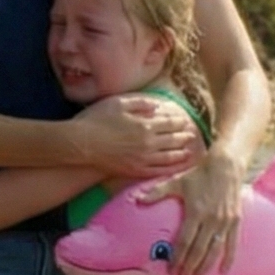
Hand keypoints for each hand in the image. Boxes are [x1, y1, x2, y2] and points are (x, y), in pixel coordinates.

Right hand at [71, 93, 199, 183]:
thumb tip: (157, 106)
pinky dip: (170, 169)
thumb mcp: (119, 103)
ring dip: (181, 153)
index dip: (179, 122)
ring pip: (169, 157)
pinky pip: (158, 171)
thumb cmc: (98, 120)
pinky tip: (175, 167)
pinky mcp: (135, 171)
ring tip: (188, 151)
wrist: (82, 144)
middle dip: (184, 137)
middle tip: (192, 136)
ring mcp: (142, 159)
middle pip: (172, 140)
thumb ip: (141, 103)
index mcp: (145, 125)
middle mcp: (148, 143)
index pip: (169, 123)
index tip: (186, 121)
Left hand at [136, 147, 245, 274]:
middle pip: (198, 250)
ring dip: (205, 267)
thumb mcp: (176, 182)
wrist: (226, 165)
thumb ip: (156, 193)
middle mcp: (210, 220)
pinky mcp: (235, 221)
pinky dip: (228, 259)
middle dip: (189, 267)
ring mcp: (224, 222)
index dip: (177, 258)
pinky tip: (223, 272)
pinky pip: (232, 244)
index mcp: (195, 212)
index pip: (184, 242)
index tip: (171, 270)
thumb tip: (137, 199)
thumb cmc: (199, 174)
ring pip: (214, 250)